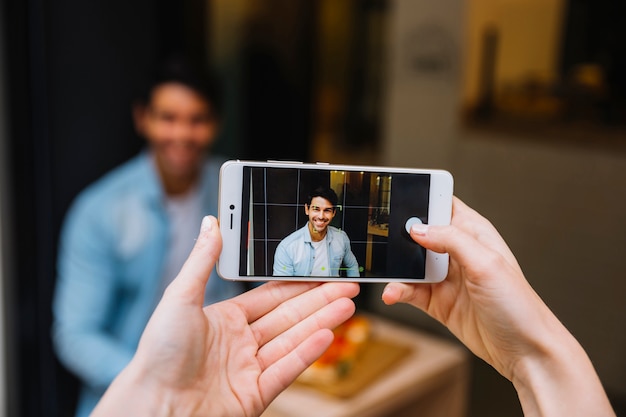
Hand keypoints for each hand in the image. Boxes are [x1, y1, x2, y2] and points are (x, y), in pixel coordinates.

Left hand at [93, 216, 359, 416]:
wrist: (151, 406)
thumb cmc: (157, 354)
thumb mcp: (179, 298)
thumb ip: (202, 260)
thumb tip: (212, 222)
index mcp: (225, 319)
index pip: (270, 297)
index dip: (298, 284)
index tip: (320, 272)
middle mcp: (241, 344)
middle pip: (289, 317)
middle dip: (320, 300)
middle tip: (348, 286)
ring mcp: (250, 370)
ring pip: (293, 340)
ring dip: (322, 322)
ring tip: (348, 305)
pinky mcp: (255, 395)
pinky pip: (286, 370)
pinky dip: (307, 353)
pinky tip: (326, 335)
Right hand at [382, 197, 614, 415]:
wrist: (525, 353)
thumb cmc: (518, 306)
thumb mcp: (486, 264)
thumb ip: (451, 240)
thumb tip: (418, 228)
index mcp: (474, 233)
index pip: (443, 204)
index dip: (422, 199)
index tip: (398, 198)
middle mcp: (458, 252)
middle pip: (420, 233)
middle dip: (400, 235)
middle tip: (383, 240)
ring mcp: (446, 278)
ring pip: (410, 263)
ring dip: (396, 268)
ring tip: (387, 272)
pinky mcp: (437, 301)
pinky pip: (409, 290)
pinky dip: (398, 290)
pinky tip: (393, 293)